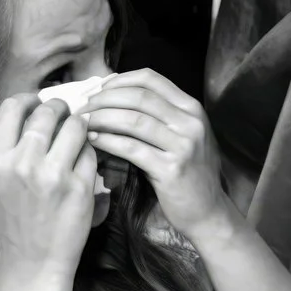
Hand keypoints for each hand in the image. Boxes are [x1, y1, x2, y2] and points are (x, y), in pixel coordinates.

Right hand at [0, 95, 99, 287]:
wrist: (31, 265)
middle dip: (61, 109)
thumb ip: (11, 146)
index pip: (12, 106)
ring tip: (78, 141)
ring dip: (80, 129)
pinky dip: (90, 155)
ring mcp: (52, 175)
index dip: (29, 99)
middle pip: (48, 110)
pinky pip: (91, 153)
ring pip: (76, 126)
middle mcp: (22, 163)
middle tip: (66, 118)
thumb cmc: (15, 222)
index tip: (39, 104)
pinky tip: (84, 167)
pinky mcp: (79, 188)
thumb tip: (34, 108)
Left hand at [78, 69, 239, 240]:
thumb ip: (159, 116)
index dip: (118, 80)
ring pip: (134, 120)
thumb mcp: (183, 136)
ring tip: (82, 123)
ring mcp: (183, 145)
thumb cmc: (189, 173)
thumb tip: (114, 98)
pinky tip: (93, 141)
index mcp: (191, 108)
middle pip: (139, 96)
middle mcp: (190, 122)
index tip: (96, 90)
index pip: (150, 79)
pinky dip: (108, 141)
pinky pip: (132, 148)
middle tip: (82, 107)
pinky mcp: (171, 169)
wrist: (208, 212)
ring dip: (102, 118)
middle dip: (104, 99)